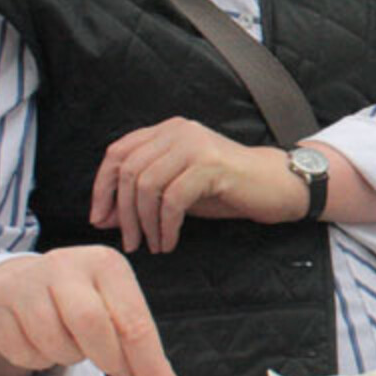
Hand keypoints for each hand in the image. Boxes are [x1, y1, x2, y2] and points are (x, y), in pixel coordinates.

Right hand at [0, 246, 194, 375]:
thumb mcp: (119, 315)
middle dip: (108, 359)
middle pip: (93, 328)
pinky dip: (38, 359)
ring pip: (56, 342)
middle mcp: (69, 265)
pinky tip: (41, 340)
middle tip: (114, 367)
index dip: (153, 373)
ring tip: (72, 342)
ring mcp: (30, 281)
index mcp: (108, 265)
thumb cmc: (80, 301)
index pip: (136, 324)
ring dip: (69, 357)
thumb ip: (150, 361)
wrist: (21, 282)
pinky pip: (25, 352)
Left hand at [90, 118, 307, 253]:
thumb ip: (142, 198)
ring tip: (152, 244)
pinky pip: (173, 199)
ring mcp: (195, 144)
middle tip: (129, 241)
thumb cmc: (227, 189)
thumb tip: (103, 218)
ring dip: (144, 222)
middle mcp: (178, 131)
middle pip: (130, 170)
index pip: (118, 152)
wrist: (276, 185)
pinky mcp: (211, 164)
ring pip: (148, 185)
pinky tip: (170, 241)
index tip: (100, 218)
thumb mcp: (177, 192)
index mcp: (167, 131)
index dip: (102, 187)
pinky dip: (166, 226)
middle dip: (123, 212)